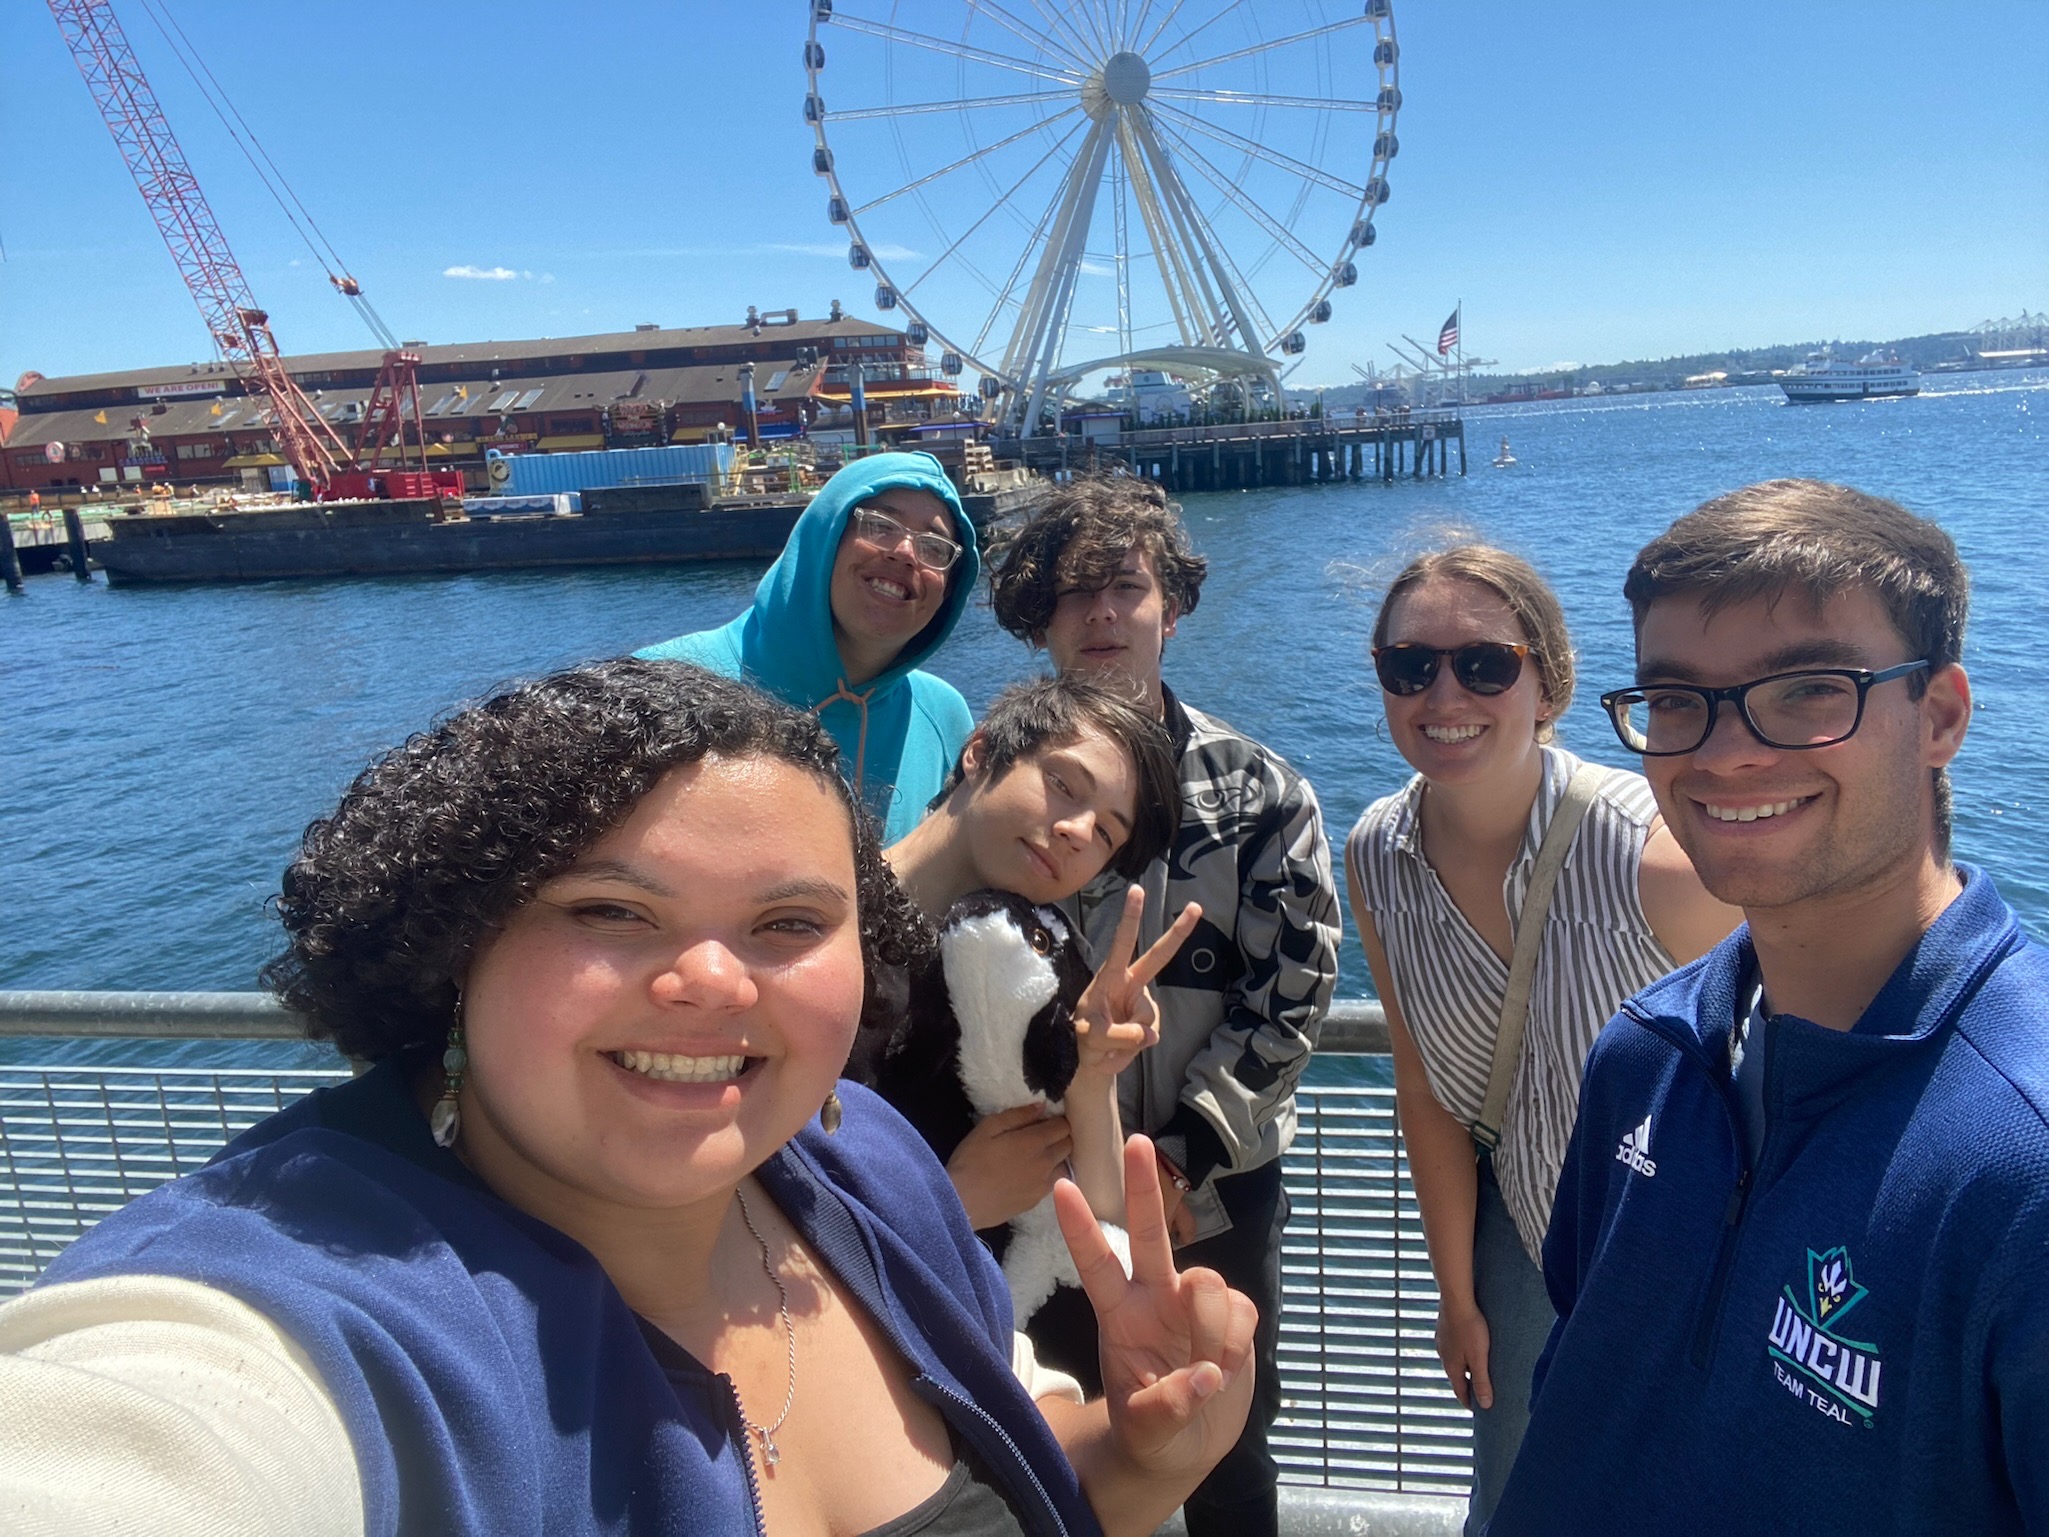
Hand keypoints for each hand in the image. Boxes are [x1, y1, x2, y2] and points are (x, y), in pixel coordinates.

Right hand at [947, 1104, 1071, 1228]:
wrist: (962, 1202)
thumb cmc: (971, 1160)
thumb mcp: (987, 1128)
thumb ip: (1017, 1115)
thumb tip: (1041, 1107)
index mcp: (1034, 1142)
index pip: (1063, 1126)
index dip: (1056, 1121)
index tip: (1044, 1121)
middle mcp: (1045, 1163)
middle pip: (1068, 1145)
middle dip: (1060, 1137)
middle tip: (1043, 1136)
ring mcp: (1043, 1185)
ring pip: (1065, 1167)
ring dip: (1058, 1158)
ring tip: (1041, 1157)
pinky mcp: (1036, 1201)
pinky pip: (1053, 1185)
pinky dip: (1049, 1176)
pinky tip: (1032, 1176)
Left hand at [1054, 1135, 1255, 1488]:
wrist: (1185, 1451)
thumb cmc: (1150, 1436)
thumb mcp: (1145, 1434)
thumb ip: (1166, 1408)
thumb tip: (1203, 1376)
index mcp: (1119, 1317)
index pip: (1095, 1266)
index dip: (1081, 1229)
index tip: (1060, 1187)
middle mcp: (1154, 1298)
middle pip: (1147, 1234)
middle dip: (1143, 1187)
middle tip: (1137, 1141)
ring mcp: (1193, 1305)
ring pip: (1208, 1284)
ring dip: (1212, 1330)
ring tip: (1207, 1370)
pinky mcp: (1233, 1317)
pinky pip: (1243, 1312)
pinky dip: (1238, 1344)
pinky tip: (1227, 1365)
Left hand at [1072, 888, 1201, 1079]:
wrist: (1088, 1059)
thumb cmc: (1081, 1038)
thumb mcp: (1090, 1037)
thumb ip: (1118, 1035)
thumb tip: (1150, 1035)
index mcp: (1110, 976)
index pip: (1121, 943)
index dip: (1130, 918)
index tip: (1137, 890)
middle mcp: (1129, 984)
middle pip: (1158, 956)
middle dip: (1178, 932)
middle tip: (1196, 906)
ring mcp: (1141, 1003)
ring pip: (1147, 1021)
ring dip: (1127, 1039)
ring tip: (1106, 1044)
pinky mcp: (1149, 1022)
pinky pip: (1149, 1035)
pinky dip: (1133, 1048)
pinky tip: (1118, 1049)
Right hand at [1435, 1299, 1492, 1409]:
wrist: (1456, 1299)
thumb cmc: (1470, 1328)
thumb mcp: (1480, 1358)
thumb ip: (1482, 1381)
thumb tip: (1485, 1405)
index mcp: (1452, 1367)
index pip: (1460, 1391)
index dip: (1469, 1402)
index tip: (1478, 1410)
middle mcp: (1443, 1356)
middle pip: (1456, 1377)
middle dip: (1467, 1386)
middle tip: (1479, 1392)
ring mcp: (1442, 1342)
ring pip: (1454, 1361)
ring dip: (1463, 1369)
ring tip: (1475, 1370)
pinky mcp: (1444, 1329)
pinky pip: (1453, 1347)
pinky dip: (1461, 1354)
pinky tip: (1467, 1347)